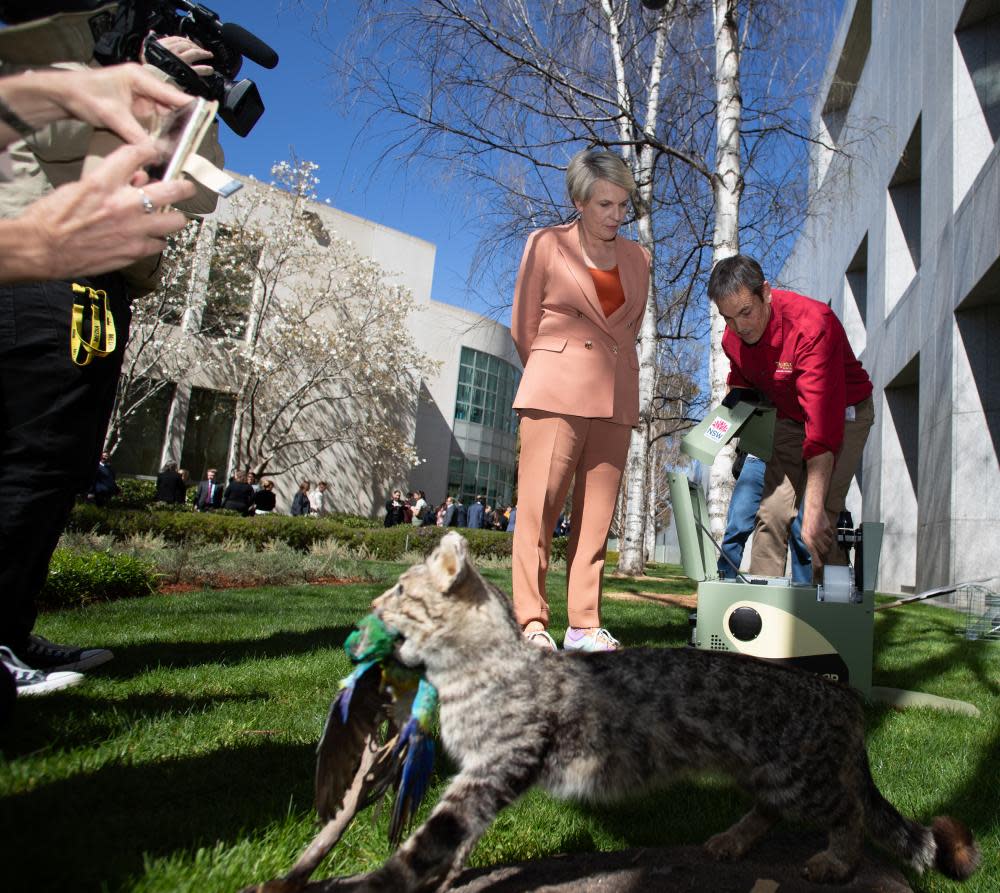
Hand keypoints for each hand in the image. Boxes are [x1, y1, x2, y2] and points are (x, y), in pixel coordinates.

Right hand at [16, 142, 195, 279]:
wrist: (41, 248)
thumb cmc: (53, 217)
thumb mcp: (79, 187)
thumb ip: (111, 181)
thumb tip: (137, 179)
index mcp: (104, 181)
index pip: (137, 153)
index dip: (150, 151)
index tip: (155, 153)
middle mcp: (124, 203)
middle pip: (173, 189)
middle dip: (184, 187)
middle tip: (187, 187)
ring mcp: (133, 229)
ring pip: (175, 221)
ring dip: (173, 218)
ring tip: (168, 217)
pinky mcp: (134, 251)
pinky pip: (160, 244)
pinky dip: (157, 240)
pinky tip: (149, 237)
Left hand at [51, 63, 193, 144]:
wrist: (63, 95)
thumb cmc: (84, 95)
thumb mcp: (112, 117)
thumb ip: (136, 136)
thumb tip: (155, 153)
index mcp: (139, 78)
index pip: (172, 93)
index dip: (191, 106)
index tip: (206, 118)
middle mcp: (143, 86)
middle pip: (172, 104)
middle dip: (184, 121)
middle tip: (196, 138)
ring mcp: (140, 96)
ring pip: (165, 114)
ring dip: (173, 128)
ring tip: (186, 144)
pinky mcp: (136, 107)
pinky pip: (155, 120)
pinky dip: (162, 131)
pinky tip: (168, 143)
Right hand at [146, 34, 214, 76]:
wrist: (153, 82)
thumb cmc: (149, 70)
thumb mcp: (145, 53)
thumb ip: (150, 43)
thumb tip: (152, 33)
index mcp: (164, 45)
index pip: (177, 38)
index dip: (185, 39)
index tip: (189, 41)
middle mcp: (175, 51)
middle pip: (188, 44)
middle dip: (196, 45)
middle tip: (202, 48)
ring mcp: (183, 61)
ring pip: (196, 54)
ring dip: (203, 54)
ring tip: (208, 55)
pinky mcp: (188, 71)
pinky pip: (200, 69)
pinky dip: (206, 69)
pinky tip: (210, 70)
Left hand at [800, 504, 832, 567]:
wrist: (813, 510)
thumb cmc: (809, 522)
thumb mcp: (805, 533)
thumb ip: (809, 543)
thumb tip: (815, 554)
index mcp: (806, 538)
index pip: (812, 552)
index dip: (816, 559)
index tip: (820, 565)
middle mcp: (813, 536)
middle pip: (823, 549)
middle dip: (825, 549)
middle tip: (824, 545)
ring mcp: (820, 532)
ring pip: (829, 543)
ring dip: (827, 541)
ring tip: (823, 535)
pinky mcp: (826, 528)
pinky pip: (831, 535)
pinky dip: (830, 533)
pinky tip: (825, 529)